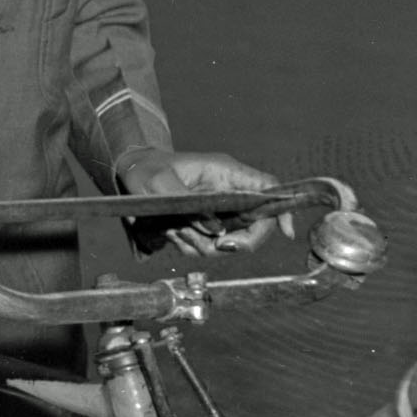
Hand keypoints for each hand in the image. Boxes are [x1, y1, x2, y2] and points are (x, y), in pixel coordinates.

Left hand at [119, 147, 289, 254]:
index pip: (269, 189)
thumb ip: (189, 205)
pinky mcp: (203, 227)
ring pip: (230, 242)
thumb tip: (216, 231)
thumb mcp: (160, 181)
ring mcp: (217, 213)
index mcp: (227, 175)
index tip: (286, 233)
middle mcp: (228, 195)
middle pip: (257, 225)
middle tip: (217, 245)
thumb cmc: (146, 169)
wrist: (130, 174)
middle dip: (239, 241)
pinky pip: (206, 247)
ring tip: (176, 229)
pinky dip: (189, 246)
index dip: (283, 211)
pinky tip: (171, 232)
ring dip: (204, 244)